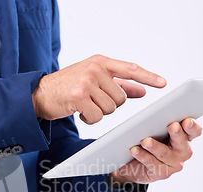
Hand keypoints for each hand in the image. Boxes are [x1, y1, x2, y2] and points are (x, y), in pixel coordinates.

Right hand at [32, 54, 166, 123]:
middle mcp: (95, 69)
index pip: (130, 69)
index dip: (148, 76)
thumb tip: (141, 90)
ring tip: (84, 105)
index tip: (163, 83)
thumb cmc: (67, 87)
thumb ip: (118, 84)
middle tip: (92, 101)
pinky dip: (89, 119)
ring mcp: (86, 82)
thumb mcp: (93, 80)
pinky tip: (79, 112)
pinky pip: (97, 116)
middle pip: (120, 97)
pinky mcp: (78, 96)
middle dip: (109, 105)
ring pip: (110, 108)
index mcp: (100, 62)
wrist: (39, 94)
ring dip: (98, 112)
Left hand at [108, 118, 202, 186]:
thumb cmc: (149, 142)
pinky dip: (142, 156)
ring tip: (145, 141)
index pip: (194, 131)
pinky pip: (151, 163)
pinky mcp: (162, 173)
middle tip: (172, 126)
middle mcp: (183, 151)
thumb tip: (153, 111)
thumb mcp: (156, 130)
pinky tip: (135, 150)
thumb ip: (159, 122)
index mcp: (185, 137)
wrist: (135, 164)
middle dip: (177, 134)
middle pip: (182, 142)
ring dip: (155, 146)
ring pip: (165, 153)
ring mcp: (173, 164)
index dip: (193, 126)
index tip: (187, 121)